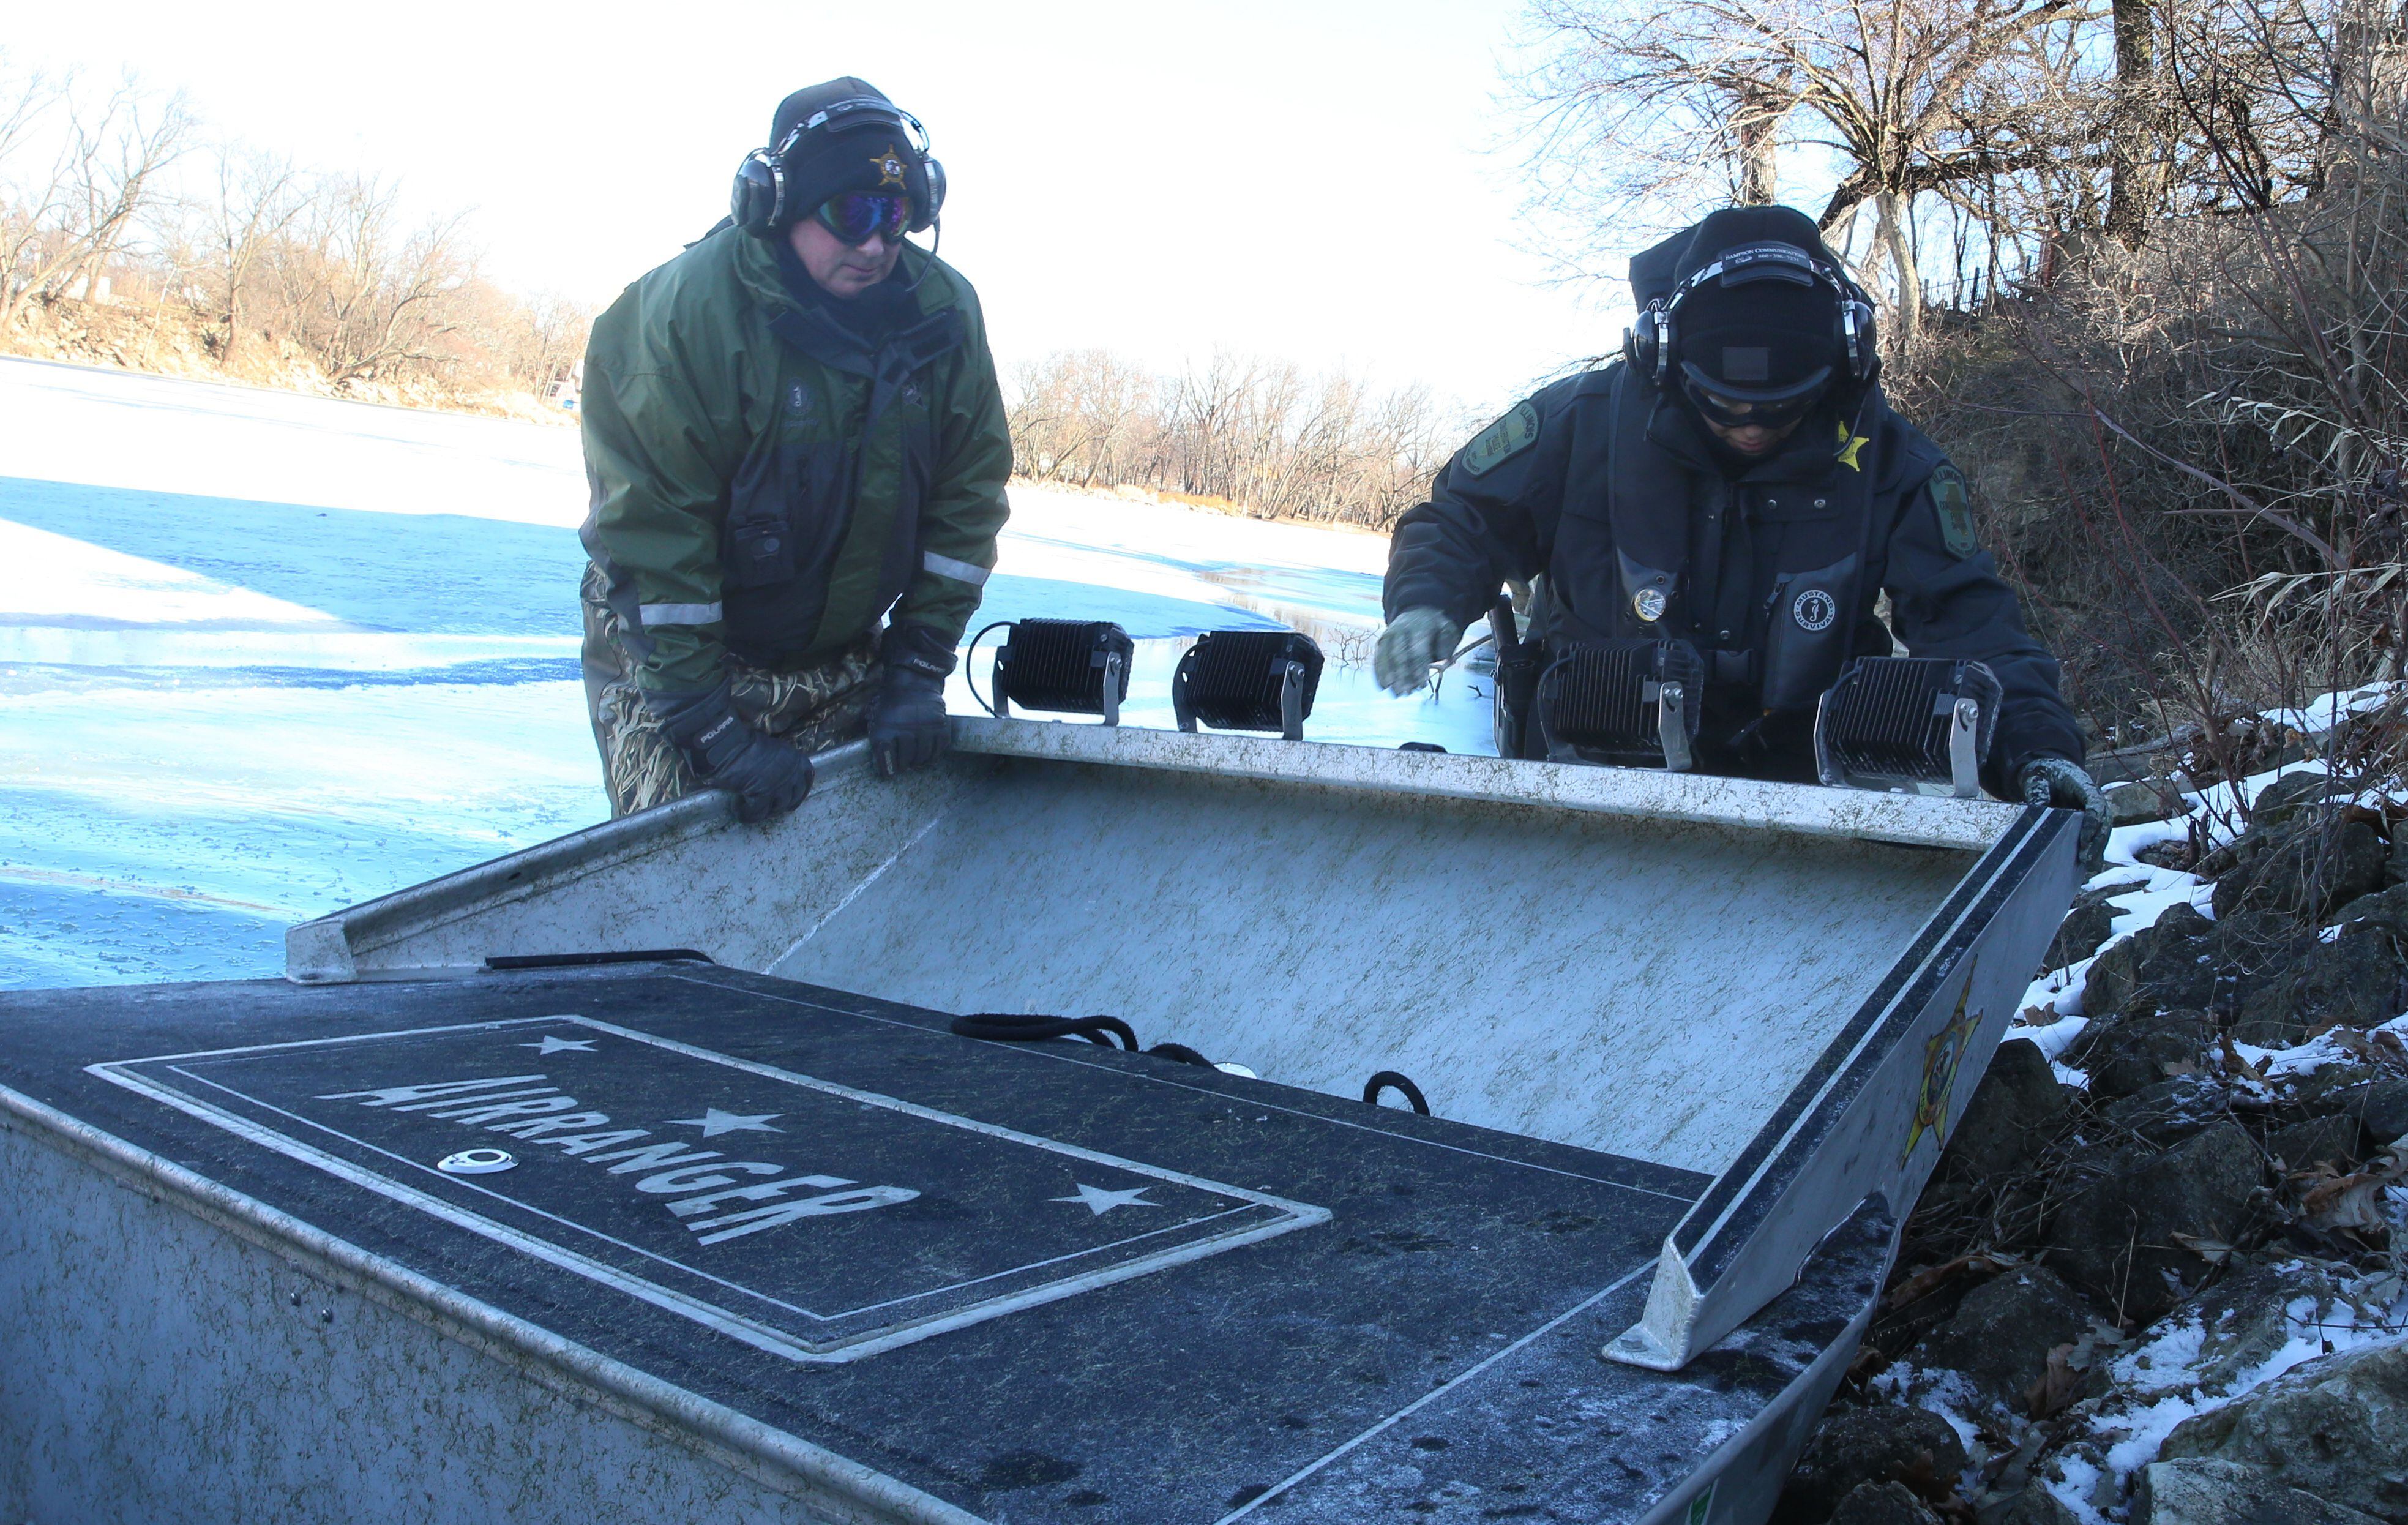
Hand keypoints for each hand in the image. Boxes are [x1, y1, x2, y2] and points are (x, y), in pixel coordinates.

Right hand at [647, 684, 812, 822]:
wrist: (727, 745)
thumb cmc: (744, 743)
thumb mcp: (772, 748)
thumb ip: (780, 762)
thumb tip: (775, 775)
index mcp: (796, 759)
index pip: (807, 780)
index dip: (800, 791)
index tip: (792, 798)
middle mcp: (791, 774)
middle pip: (792, 798)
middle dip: (781, 805)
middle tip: (767, 806)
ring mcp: (778, 786)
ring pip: (776, 808)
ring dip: (764, 811)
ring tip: (750, 807)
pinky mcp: (761, 795)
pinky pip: (756, 813)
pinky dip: (746, 814)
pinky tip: (737, 809)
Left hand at [870, 623, 953, 776]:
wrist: (914, 680)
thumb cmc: (892, 699)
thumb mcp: (876, 713)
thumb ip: (876, 733)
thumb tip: (879, 755)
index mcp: (885, 729)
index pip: (885, 758)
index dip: (887, 769)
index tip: (888, 774)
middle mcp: (905, 731)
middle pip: (905, 760)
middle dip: (903, 765)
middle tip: (903, 766)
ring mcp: (924, 730)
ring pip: (922, 757)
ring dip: (918, 762)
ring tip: (915, 761)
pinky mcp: (940, 727)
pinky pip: (938, 748)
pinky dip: (933, 754)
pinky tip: (928, 755)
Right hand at [1374, 607, 1465, 694]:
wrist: (1418, 610)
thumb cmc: (1435, 627)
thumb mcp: (1447, 629)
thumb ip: (1447, 643)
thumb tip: (1444, 658)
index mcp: (1420, 627)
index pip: (1417, 649)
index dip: (1418, 667)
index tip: (1421, 683)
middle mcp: (1401, 630)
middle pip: (1399, 655)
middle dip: (1402, 675)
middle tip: (1406, 692)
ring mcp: (1389, 635)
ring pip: (1386, 657)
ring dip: (1389, 676)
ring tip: (1395, 693)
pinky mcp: (1381, 641)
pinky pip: (1378, 657)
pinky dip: (1379, 673)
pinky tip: (1383, 686)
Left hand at [2020, 755, 2111, 871]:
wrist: (2048, 770)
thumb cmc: (2042, 774)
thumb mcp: (2036, 778)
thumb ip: (2037, 791)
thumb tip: (2038, 808)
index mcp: (2084, 786)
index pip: (2095, 805)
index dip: (2092, 823)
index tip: (2084, 840)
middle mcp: (2095, 798)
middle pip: (2103, 821)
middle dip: (2096, 841)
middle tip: (2085, 859)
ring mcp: (2094, 809)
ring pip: (2103, 830)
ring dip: (2098, 848)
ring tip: (2088, 865)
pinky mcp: (2089, 819)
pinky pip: (2097, 834)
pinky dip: (2095, 848)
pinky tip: (2089, 864)